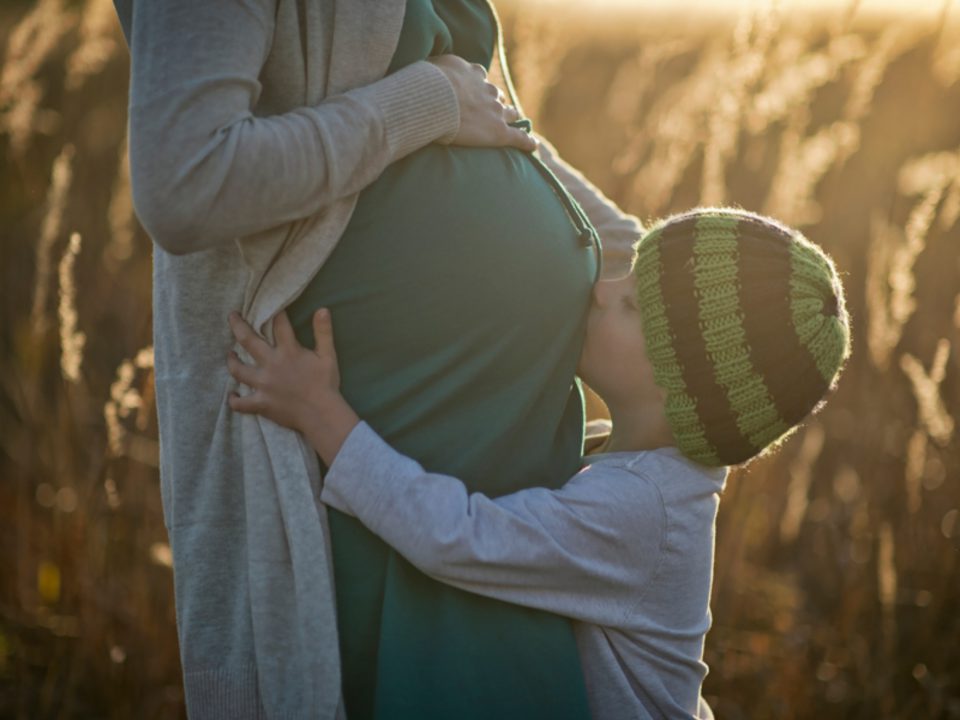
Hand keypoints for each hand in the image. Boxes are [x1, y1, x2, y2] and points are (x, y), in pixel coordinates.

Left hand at [227, 309, 358, 464]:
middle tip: (232, 316)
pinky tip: (232, 396)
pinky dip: (235, 400)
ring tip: (230, 355)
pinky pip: (241, 403)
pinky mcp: (260, 403)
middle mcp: (271, 364)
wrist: (321, 414)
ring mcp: (262, 385)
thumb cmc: (326, 384)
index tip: (269, 306)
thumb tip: (322, 309)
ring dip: (231, 361)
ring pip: (238, 370)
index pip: (279, 325)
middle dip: (237, 325)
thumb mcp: (328, 356)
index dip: (275, 314)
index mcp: (288, 351)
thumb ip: (323, 332)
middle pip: (248, 340)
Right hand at [428, 54, 536, 151]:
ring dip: (510, 117)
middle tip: (490, 111)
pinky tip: (533, 146)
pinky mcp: (499, 132)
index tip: (475, 90)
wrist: (436, 99)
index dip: (479, 85)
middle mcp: (488, 90)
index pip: (481, 77)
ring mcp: (496, 112)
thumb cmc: (429, 83)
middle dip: (496, 101)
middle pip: (498, 96)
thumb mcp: (432, 65)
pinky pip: (519, 137)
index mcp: (474, 73)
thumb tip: (431, 68)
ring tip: (511, 124)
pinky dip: (527, 142)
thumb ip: (438, 66)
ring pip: (510, 114)